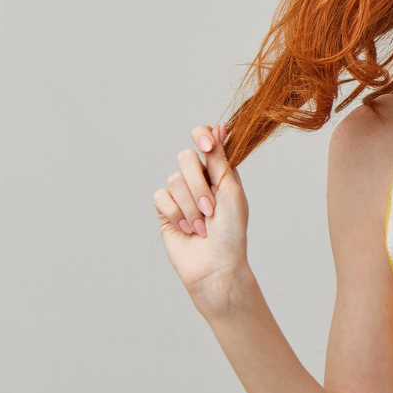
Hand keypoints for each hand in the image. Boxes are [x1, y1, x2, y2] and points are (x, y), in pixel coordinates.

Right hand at [151, 122, 250, 305]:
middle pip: (185, 157)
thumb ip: (221, 160)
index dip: (202, 136)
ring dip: (190, 207)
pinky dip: (176, 214)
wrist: (217, 265)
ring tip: (202, 227)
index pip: (204, 139)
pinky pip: (161, 197)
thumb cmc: (231, 232)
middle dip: (198, 185)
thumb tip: (220, 127)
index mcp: (218, 171)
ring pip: (173, 180)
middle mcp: (198, 179)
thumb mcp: (231, 192)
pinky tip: (187, 229)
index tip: (207, 146)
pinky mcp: (165, 210)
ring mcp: (180, 194)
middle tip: (210, 209)